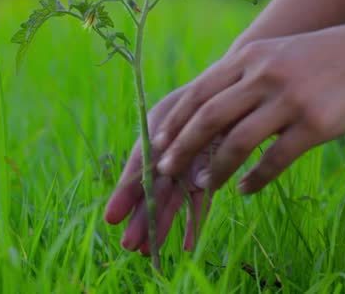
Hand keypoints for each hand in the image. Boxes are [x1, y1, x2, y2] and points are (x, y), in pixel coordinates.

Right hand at [104, 86, 213, 254]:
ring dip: (160, 225)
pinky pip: (200, 203)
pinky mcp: (209, 177)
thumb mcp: (183, 111)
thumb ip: (176, 138)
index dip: (124, 195)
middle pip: (151, 192)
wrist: (232, 92)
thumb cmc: (201, 98)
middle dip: (140, 219)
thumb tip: (182, 176)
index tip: (111, 218)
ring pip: (172, 202)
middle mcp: (167, 157)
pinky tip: (189, 245)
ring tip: (146, 252)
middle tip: (129, 246)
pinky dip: (195, 222)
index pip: (136, 171)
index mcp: (154, 138)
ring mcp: (187, 169)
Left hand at [151, 20, 344, 195]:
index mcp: (249, 56)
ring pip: (237, 141)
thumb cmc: (326, 56)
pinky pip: (276, 158)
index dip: (175, 122)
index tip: (156, 144)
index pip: (198, 93)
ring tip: (203, 186)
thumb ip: (245, 74)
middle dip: (182, 147)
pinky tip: (246, 190)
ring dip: (215, 168)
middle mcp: (263, 75)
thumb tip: (211, 104)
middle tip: (165, 171)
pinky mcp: (316, 124)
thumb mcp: (277, 54)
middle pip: (208, 117)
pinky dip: (255, 178)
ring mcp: (290, 100)